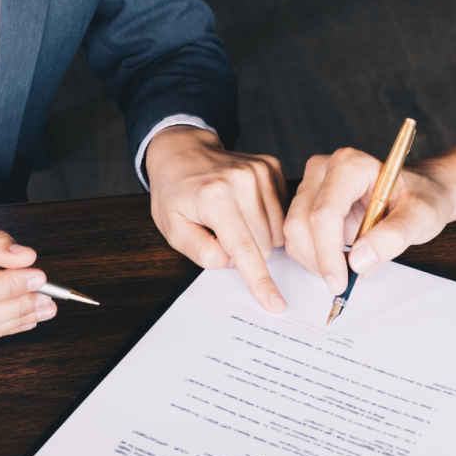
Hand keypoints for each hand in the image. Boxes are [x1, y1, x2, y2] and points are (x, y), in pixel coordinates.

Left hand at [146, 126, 287, 311]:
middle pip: (264, 244)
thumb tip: (236, 263)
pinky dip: (266, 218)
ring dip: (258, 236)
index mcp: (215, 197)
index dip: (260, 281)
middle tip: (221, 234)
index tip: (275, 303)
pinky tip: (244, 207)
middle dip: (246, 251)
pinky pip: (282, 211)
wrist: (182, 152)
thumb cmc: (175, 193)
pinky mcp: (272, 167)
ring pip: (277, 230)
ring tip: (232, 219)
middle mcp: (243, 181)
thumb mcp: (173, 229)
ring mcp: (261, 171)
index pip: (245, 249)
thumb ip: (202, 252)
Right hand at [284, 148, 455, 293]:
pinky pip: (296, 238)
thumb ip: (393, 237)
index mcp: (350, 165)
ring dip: (316, 262)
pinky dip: (314, 258)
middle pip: (301, 223)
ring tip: (350, 267)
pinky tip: (340, 259)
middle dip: (320, 260)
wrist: (421, 192)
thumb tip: (359, 261)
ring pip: (293, 234)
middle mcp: (323, 171)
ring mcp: (311, 187)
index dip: (327, 252)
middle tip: (345, 283)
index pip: (324, 213)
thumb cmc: (421, 197)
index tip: (340, 282)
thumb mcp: (421, 217)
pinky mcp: (306, 204)